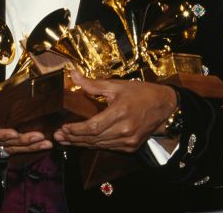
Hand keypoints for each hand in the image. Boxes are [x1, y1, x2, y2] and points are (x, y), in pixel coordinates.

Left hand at [53, 70, 177, 152]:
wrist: (164, 105)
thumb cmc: (140, 93)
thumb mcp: (117, 85)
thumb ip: (93, 84)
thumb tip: (73, 74)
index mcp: (121, 112)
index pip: (93, 126)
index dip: (76, 129)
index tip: (63, 127)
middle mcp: (125, 130)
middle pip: (94, 138)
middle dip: (74, 138)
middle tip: (58, 136)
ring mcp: (129, 141)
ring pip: (99, 146)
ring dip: (81, 144)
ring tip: (66, 140)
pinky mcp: (131, 147)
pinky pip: (108, 148)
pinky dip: (94, 145)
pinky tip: (83, 142)